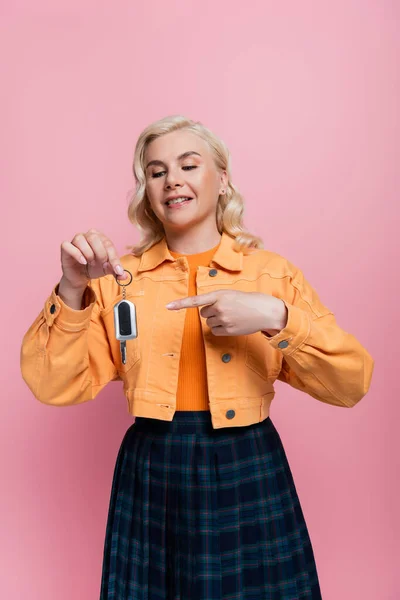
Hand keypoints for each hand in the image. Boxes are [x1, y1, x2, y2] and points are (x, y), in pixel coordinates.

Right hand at [60, 228, 127, 290]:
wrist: (80, 277)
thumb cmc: (94, 268)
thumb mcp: (107, 269)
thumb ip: (116, 271)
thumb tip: (124, 276)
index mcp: (100, 237)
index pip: (108, 244)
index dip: (114, 258)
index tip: (118, 271)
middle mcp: (87, 235)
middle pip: (94, 238)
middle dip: (101, 253)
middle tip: (101, 264)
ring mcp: (75, 240)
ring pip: (80, 239)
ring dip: (88, 253)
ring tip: (91, 262)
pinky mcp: (65, 247)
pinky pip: (67, 245)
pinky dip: (76, 254)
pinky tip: (83, 262)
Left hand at [165, 290, 287, 335]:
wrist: (265, 311)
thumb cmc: (247, 301)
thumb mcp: (231, 294)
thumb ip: (217, 299)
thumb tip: (205, 312)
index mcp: (219, 294)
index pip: (196, 300)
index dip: (180, 304)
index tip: (168, 307)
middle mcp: (219, 307)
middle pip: (203, 313)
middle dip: (212, 312)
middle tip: (227, 309)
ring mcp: (223, 319)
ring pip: (209, 323)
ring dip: (217, 320)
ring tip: (232, 316)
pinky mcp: (228, 330)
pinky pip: (215, 331)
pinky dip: (221, 329)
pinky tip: (233, 324)